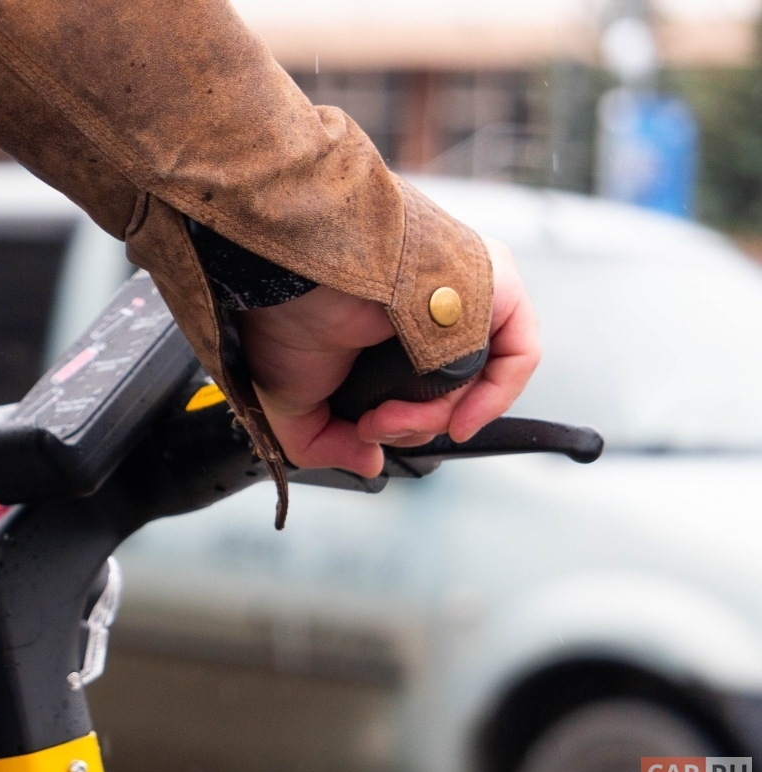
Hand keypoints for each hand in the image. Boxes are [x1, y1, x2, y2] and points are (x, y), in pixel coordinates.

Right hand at [236, 237, 539, 477]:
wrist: (287, 281)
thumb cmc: (280, 320)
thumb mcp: (294, 403)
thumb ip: (325, 443)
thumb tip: (370, 462)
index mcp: (396, 326)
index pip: (429, 390)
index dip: (404, 425)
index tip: (367, 432)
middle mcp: (434, 306)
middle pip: (454, 392)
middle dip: (414, 426)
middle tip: (372, 425)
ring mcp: (463, 293)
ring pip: (479, 379)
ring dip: (435, 417)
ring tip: (389, 417)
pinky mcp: (490, 283)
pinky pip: (518, 353)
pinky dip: (494, 396)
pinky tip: (457, 420)